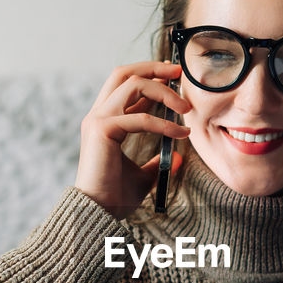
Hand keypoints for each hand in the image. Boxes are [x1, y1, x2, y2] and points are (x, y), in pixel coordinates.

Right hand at [75, 61, 191, 218]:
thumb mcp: (143, 175)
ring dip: (163, 91)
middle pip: (124, 73)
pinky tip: (181, 134)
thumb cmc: (116, 197)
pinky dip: (164, 124)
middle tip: (178, 72)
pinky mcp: (102, 130)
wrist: (98, 213)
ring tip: (185, 108)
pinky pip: (140, 118)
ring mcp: (97, 119)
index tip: (174, 78)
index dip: (150, 76)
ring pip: (132, 85)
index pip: (125, 84)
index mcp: (104, 120)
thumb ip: (157, 162)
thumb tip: (179, 157)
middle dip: (153, 68)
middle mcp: (98, 114)